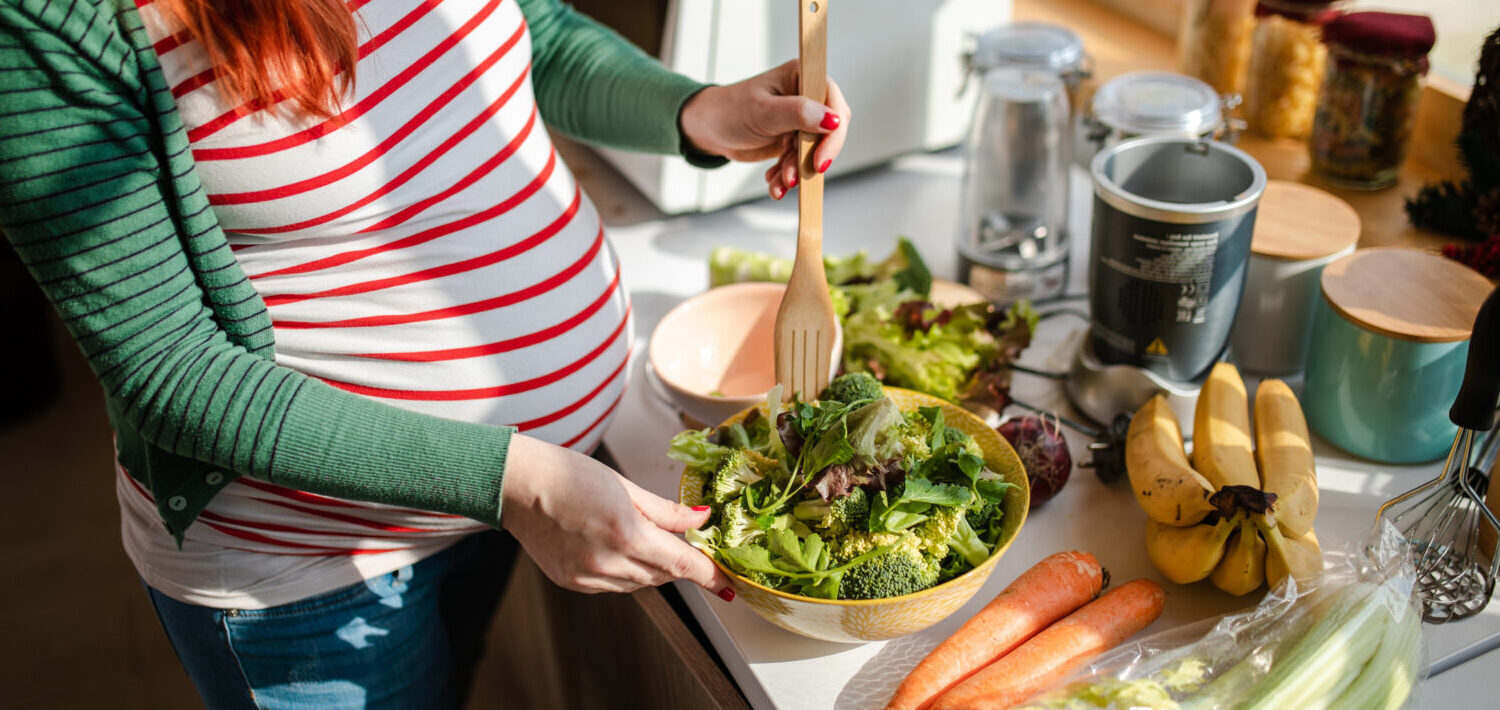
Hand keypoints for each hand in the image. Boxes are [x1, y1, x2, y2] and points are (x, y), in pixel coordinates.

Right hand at [499, 435, 734, 598]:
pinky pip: (612, 585)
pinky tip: (610, 545)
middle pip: (662, 575)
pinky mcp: (571, 582)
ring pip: (637, 583)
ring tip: (633, 532)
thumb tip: (700, 519)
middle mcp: (608, 562)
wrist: (517, 485)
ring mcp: (587, 576)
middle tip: (679, 540)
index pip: (682, 564)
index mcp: (627, 534)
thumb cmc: (567, 475)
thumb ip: (666, 510)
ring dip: (649, 566)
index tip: (728, 586)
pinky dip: (623, 571)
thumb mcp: (625, 486)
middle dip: (676, 561)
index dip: (709, 576)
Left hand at [679, 59, 850, 199]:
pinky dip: (788, 175)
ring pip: (813, 151)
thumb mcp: (764, 112)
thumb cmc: (729, 111)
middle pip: (829, 132)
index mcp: (802, 76)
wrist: (708, 130)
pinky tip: (773, 183)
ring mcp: (800, 121)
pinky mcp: (793, 140)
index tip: (819, 160)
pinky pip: (800, 162)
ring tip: (778, 183)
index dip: (833, 134)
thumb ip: (798, 114)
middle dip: (810, 158)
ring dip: (797, 171)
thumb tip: (833, 120)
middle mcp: (806, 97)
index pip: (833, 103)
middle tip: (793, 177)